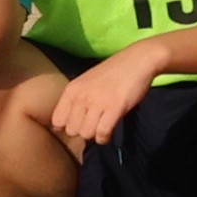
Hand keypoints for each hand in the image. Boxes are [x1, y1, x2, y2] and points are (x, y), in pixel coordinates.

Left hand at [51, 44, 165, 147]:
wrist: (139, 59)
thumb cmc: (114, 71)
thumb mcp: (87, 82)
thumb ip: (76, 99)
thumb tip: (67, 123)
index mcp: (72, 90)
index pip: (57, 121)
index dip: (67, 126)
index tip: (79, 124)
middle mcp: (81, 97)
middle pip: (72, 130)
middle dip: (83, 131)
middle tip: (94, 125)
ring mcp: (98, 102)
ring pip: (86, 134)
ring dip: (95, 134)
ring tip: (102, 127)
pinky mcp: (115, 107)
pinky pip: (102, 133)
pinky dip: (105, 138)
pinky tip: (109, 133)